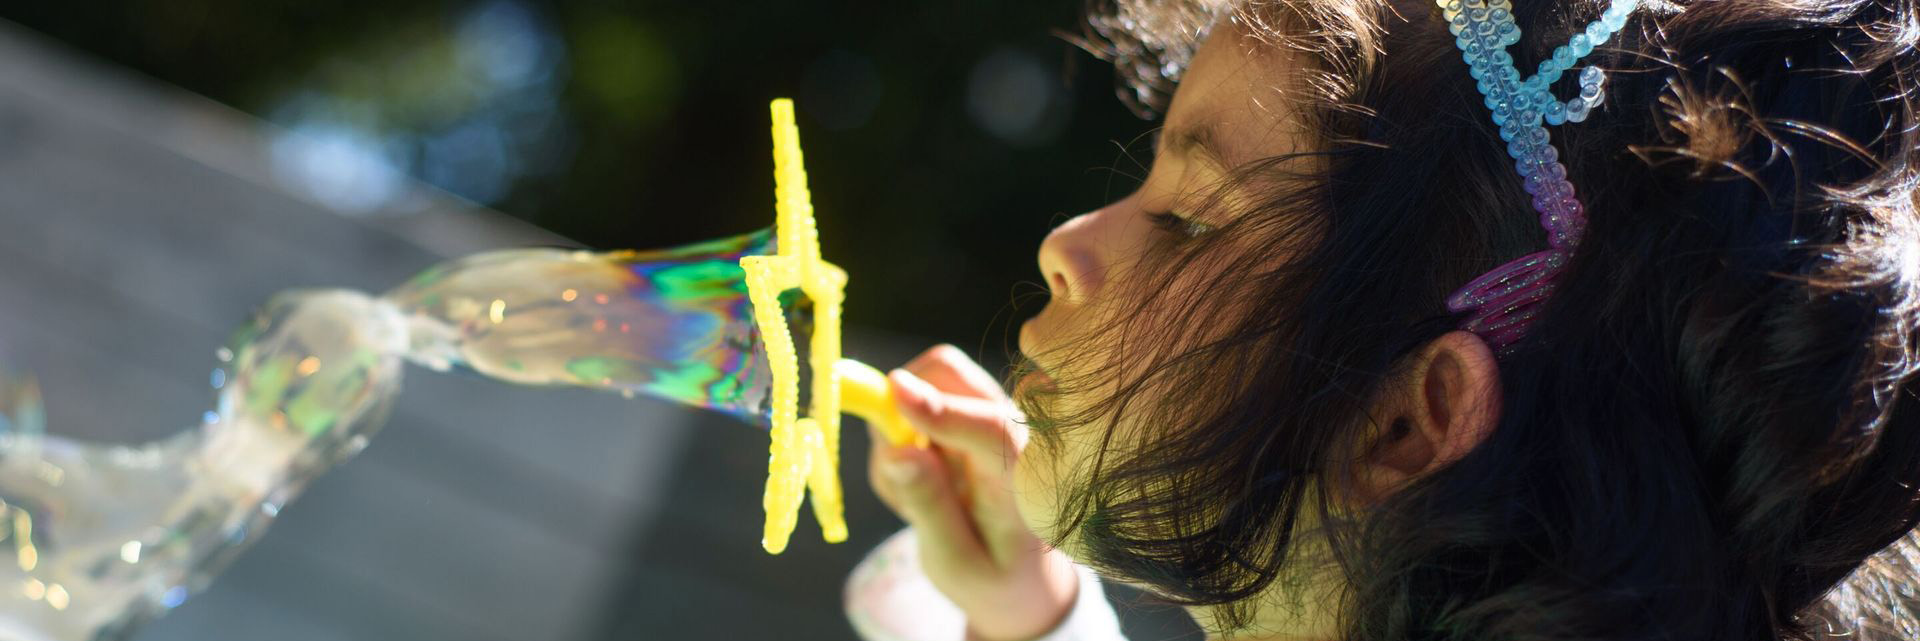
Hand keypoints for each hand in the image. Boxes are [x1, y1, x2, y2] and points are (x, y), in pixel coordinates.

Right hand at [867, 345, 1079, 640]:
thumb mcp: (956, 562)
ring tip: (914, 491)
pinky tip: (922, 478)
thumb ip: (929, 508)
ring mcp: (993, 412)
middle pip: (950, 374)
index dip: (941, 409)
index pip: (991, 430)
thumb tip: (896, 452)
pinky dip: (903, 429)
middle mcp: (1014, 430)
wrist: (1023, 574)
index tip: (897, 391)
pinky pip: (920, 396)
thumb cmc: (993, 574)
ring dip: (899, 424)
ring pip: (927, 380)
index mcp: (1023, 479)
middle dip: (901, 404)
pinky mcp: (972, 409)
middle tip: (892, 469)